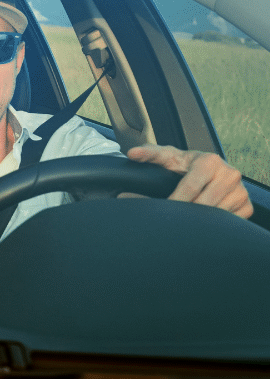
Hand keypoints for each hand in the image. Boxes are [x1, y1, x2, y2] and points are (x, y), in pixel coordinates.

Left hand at [127, 144, 251, 218]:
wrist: (208, 170)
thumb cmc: (184, 165)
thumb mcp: (168, 157)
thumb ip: (149, 154)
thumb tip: (132, 154)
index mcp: (210, 161)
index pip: (190, 188)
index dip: (175, 201)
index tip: (164, 210)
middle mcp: (230, 174)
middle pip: (203, 204)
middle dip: (186, 212)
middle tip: (174, 217)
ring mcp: (240, 191)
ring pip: (216, 215)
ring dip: (200, 220)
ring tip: (187, 218)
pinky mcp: (246, 205)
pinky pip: (229, 221)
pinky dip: (215, 224)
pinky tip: (204, 219)